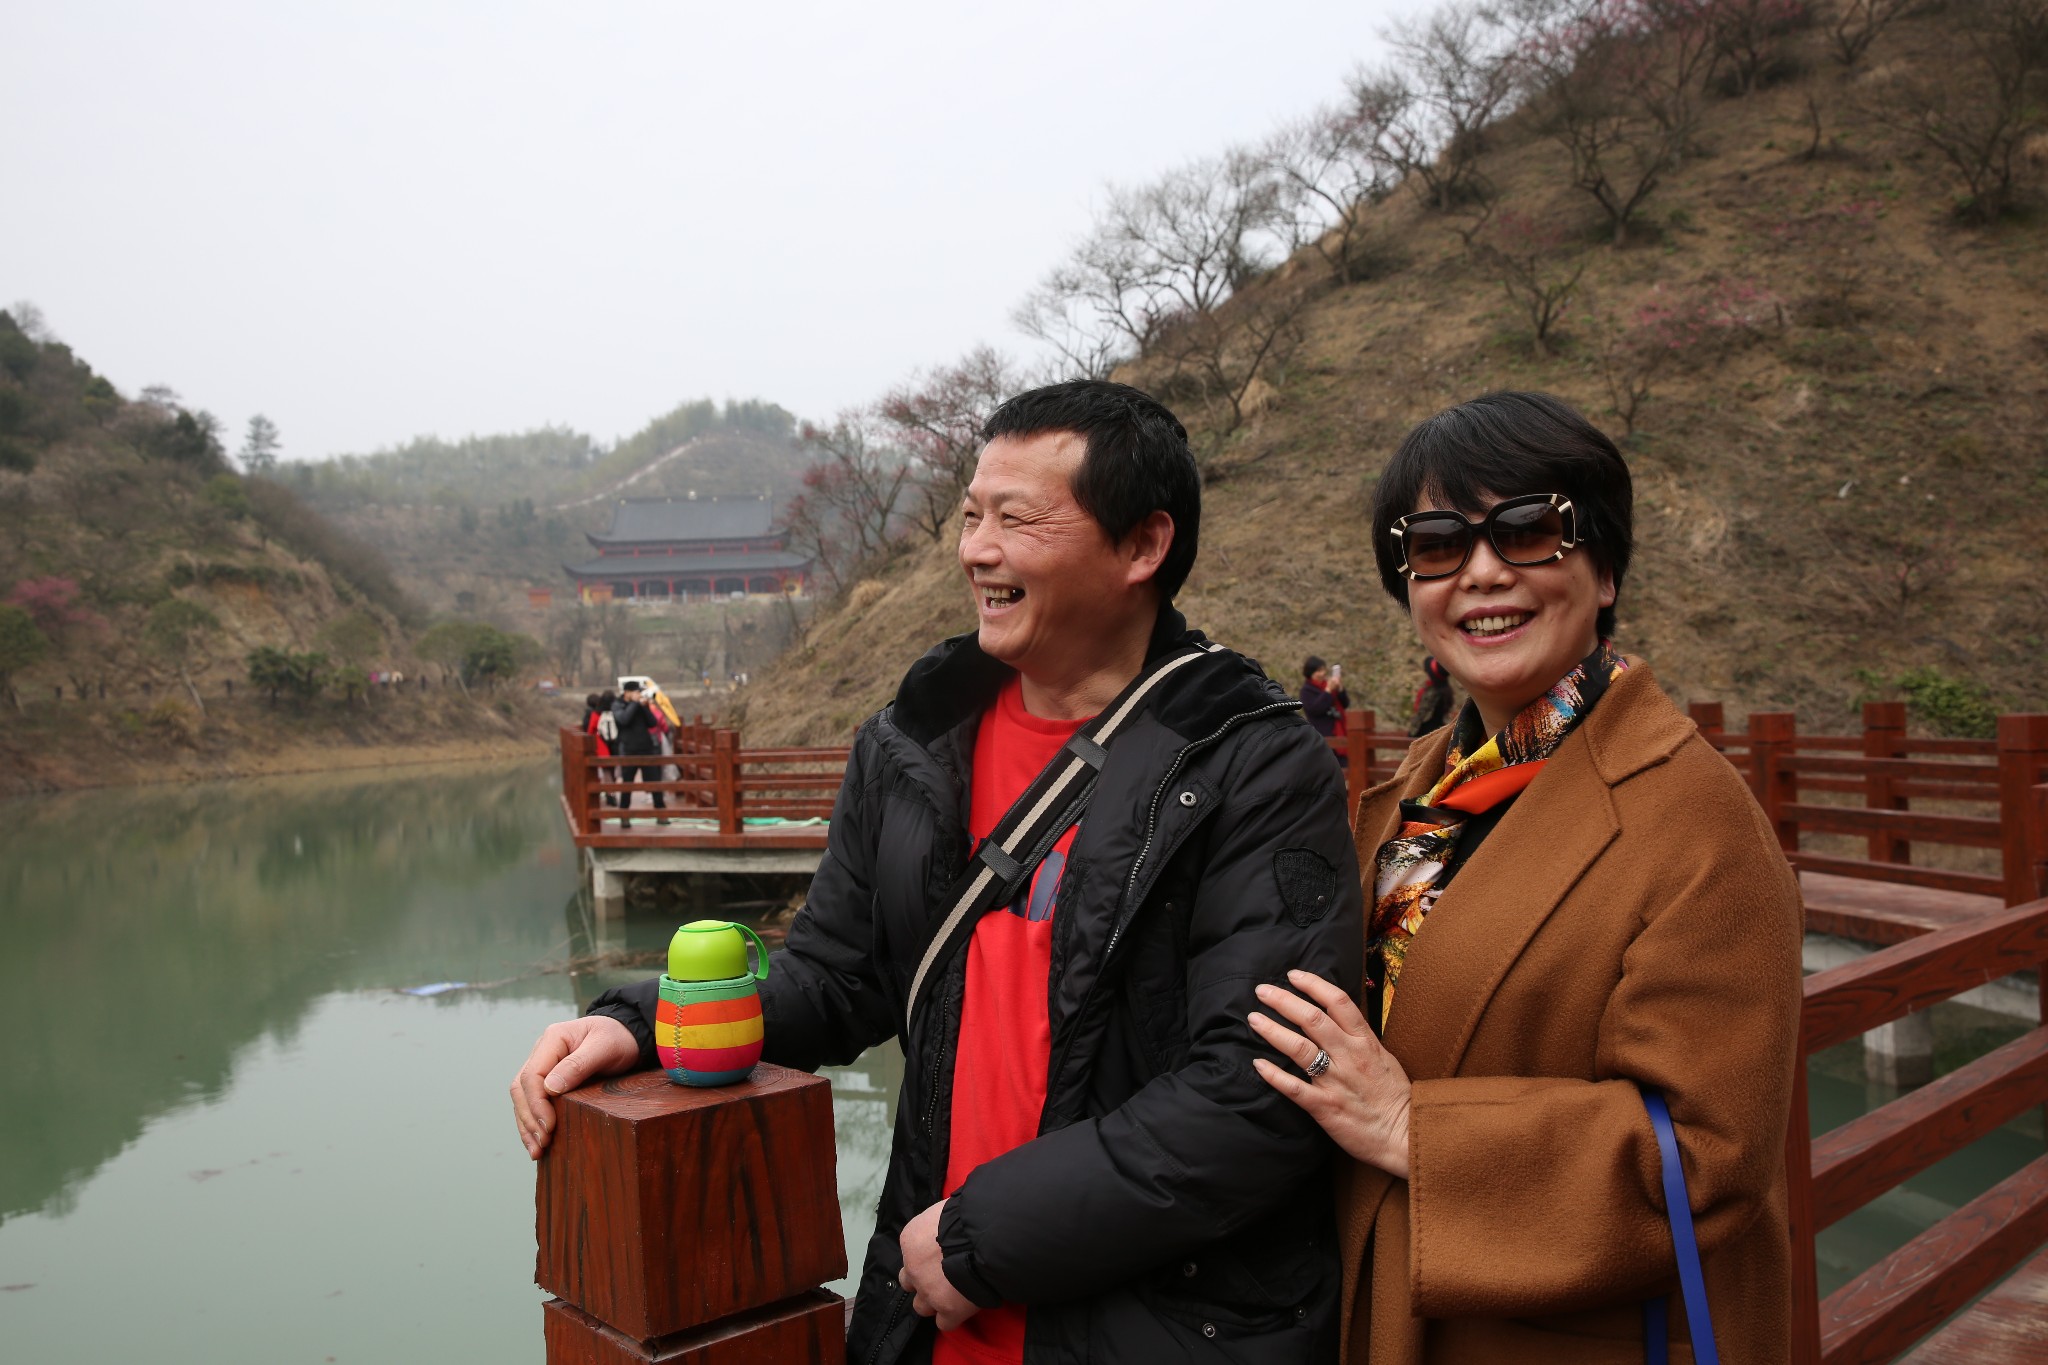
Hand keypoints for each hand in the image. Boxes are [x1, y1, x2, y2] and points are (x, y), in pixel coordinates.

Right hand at [510, 1014, 640, 1157]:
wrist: (627, 1034)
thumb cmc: (618, 1038)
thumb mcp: (605, 1047)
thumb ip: (578, 1065)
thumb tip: (550, 1088)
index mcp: (552, 1039)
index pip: (532, 1075)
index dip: (537, 1104)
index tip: (549, 1126)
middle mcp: (542, 1052)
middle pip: (522, 1089)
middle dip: (530, 1119)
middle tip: (543, 1144)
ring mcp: (543, 1066)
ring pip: (522, 1098)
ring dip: (527, 1125)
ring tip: (537, 1150)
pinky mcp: (547, 1079)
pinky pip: (532, 1101)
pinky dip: (532, 1122)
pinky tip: (536, 1141)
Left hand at [895, 1199, 979, 1330]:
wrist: (986, 1236)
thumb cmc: (970, 1214)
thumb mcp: (946, 1210)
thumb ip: (939, 1223)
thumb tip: (949, 1224)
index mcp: (911, 1239)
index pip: (910, 1255)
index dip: (927, 1256)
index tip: (942, 1254)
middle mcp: (913, 1267)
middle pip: (909, 1282)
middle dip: (923, 1280)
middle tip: (943, 1275)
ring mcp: (928, 1291)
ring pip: (921, 1307)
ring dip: (934, 1301)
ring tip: (954, 1294)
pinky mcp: (948, 1310)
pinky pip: (944, 1323)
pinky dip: (953, 1317)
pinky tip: (964, 1307)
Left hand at [1249, 969, 1412, 1177]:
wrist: (1405, 1134)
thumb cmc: (1395, 1097)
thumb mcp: (1383, 1057)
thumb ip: (1359, 1038)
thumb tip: (1336, 1018)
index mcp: (1365, 1042)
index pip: (1338, 1002)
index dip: (1313, 984)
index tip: (1293, 975)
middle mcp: (1350, 1056)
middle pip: (1313, 1019)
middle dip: (1284, 1001)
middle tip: (1262, 990)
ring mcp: (1337, 1082)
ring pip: (1300, 1048)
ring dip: (1273, 1031)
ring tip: (1254, 1019)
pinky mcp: (1326, 1108)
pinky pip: (1295, 1088)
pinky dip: (1274, 1075)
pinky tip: (1258, 1064)